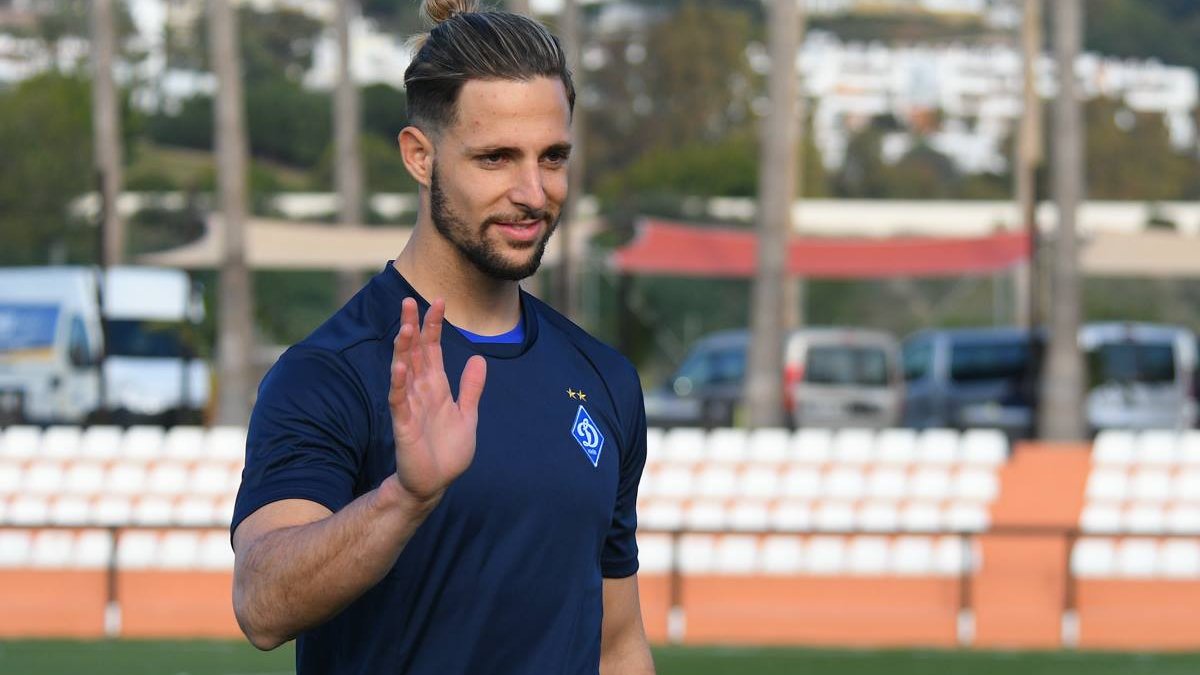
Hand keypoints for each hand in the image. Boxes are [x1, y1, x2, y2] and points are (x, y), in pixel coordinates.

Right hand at [388, 297, 486, 503]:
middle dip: (413, 327)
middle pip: (415, 353)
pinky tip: (400, 365)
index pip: (433, 350)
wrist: (435, 483)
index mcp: (437, 386)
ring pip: (404, 370)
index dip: (435, 326)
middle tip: (409, 300)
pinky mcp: (404, 424)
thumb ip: (471, 388)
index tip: (439, 301)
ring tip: (406, 325)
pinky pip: (399, 400)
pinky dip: (399, 383)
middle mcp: (420, 391)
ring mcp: (410, 405)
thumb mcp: (467, 414)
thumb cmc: (448, 451)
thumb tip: (479, 358)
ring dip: (404, 348)